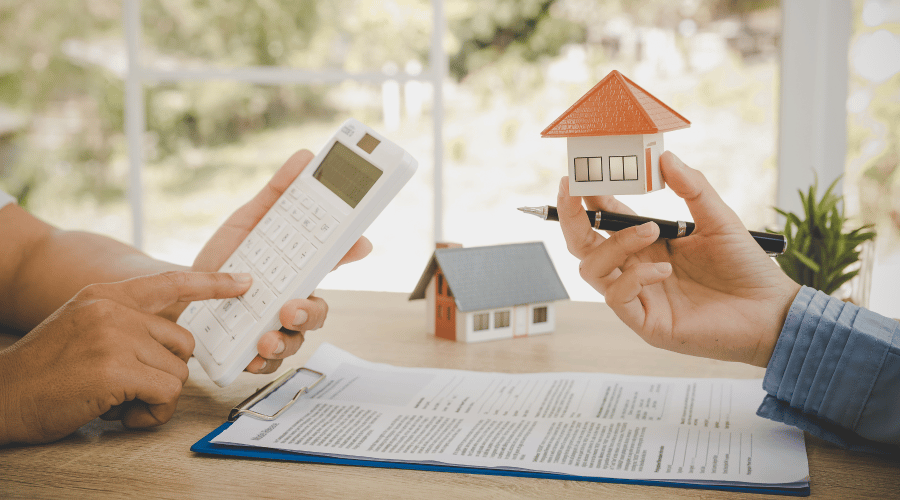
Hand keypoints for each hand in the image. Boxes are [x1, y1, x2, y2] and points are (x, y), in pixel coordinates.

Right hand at [0, 271, 251, 444]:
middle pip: (182, 343)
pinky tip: (121, 414)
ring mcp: (114, 337)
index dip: (212, 283)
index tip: (244, 281)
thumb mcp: (84, 326)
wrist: (2, 396)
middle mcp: (114, 310)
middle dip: (166, 372)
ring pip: (177, 372)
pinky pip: (166, 394)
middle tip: (133, 388)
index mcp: (107, 296)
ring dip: (156, 397)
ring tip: (120, 402)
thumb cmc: (46, 371)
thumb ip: (124, 323)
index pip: (170, 283)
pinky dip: (151, 413)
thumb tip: (172, 342)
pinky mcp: (116, 369)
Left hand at [177, 150, 371, 373]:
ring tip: (264, 339)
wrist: (180, 290)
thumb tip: (306, 157)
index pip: (334, 261)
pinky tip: (248, 356)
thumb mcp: (249, 221)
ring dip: (285, 343)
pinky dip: (259, 363)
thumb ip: (277, 194)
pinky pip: (266, 365)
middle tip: (289, 307)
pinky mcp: (252, 351)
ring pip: (296, 341)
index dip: (351, 251)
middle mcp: (293, 299)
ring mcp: (275, 327)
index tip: (359, 242)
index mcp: (300, 268)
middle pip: (319, 311)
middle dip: (309, 311)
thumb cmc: (226, 257)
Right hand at [557, 151, 800, 366]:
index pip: (604, 219)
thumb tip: (665, 158)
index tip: (582, 173)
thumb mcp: (719, 219)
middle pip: (582, 245)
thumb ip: (692, 188)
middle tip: (574, 190)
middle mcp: (635, 268)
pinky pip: (616, 299)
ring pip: (591, 270)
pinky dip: (635, 279)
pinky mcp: (646, 323)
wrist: (771, 311)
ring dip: (614, 244)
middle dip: (571, 217)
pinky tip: (665, 270)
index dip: (587, 197)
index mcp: (648, 243)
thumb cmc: (746, 268)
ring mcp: (638, 297)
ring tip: (651, 231)